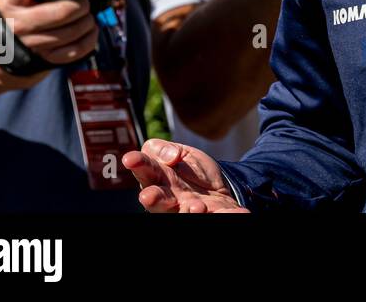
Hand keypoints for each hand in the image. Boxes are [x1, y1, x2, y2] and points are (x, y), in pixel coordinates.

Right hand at [0, 0, 98, 86]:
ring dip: (88, 21)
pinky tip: (89, 31)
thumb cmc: (9, 15)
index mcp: (9, 0)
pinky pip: (75, 50)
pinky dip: (89, 40)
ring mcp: (31, 43)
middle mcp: (18, 22)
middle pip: (63, 10)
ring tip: (88, 15)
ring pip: (72, 31)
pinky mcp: (42, 59)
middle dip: (82, 2)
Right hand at [125, 139, 247, 212]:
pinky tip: (234, 214)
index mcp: (159, 177)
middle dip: (152, 199)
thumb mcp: (182, 153)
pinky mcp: (211, 214)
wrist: (218, 185)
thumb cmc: (190, 170)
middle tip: (148, 197)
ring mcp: (188, 208)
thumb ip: (168, 150)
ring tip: (196, 207)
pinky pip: (217, 216)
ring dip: (188, 212)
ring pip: (182, 213)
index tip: (130, 159)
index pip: (146, 170)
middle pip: (157, 200)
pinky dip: (225, 215)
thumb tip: (169, 157)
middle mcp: (169, 197)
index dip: (138, 164)